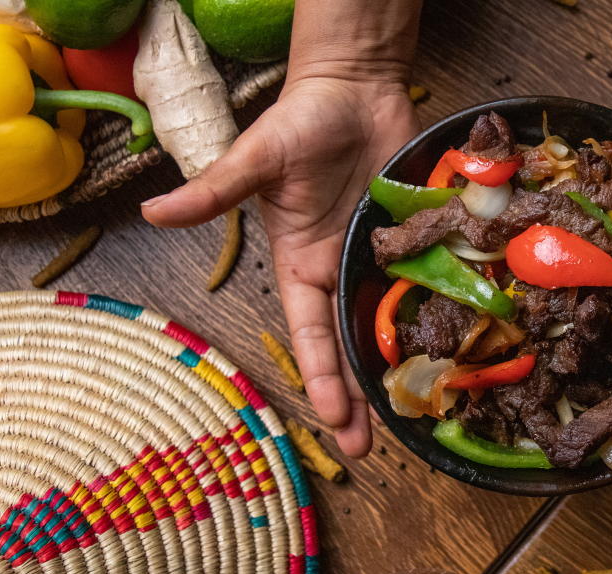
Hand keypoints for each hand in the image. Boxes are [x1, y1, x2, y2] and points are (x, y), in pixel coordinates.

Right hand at [142, 75, 419, 457]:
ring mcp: (380, 261)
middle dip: (360, 396)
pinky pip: (430, 285)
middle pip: (352, 346)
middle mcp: (340, 273)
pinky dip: (440, 318)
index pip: (310, 335)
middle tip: (375, 448)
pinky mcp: (416, 241)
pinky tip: (459, 352)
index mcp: (301, 266)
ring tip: (418, 419)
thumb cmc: (301, 122)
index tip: (333, 420)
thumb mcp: (257, 158)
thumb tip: (153, 211)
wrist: (356, 88)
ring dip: (401, 370)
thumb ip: (215, 191)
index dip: (322, 377)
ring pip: (391, 325)